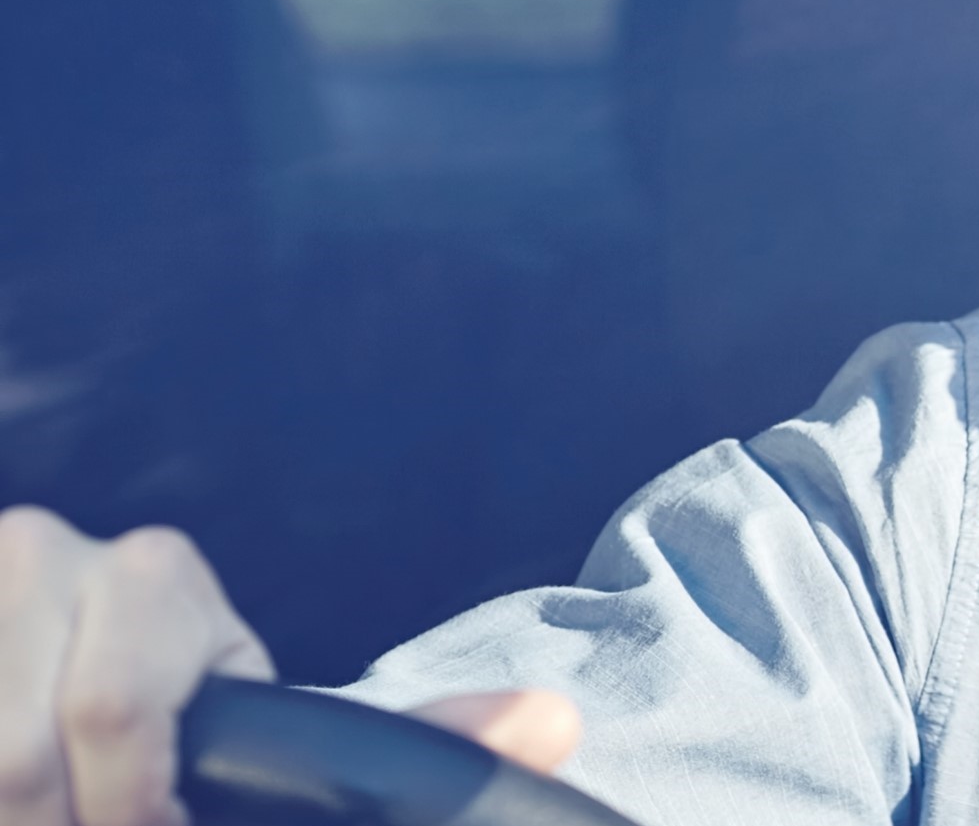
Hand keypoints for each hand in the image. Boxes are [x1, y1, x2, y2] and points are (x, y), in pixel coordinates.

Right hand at [0, 506, 580, 825]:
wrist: (69, 705)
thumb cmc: (180, 732)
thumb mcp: (274, 731)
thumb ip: (399, 739)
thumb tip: (553, 725)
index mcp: (152, 575)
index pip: (120, 711)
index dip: (136, 813)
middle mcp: (47, 554)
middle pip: (26, 752)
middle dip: (76, 823)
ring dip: (26, 813)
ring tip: (64, 825)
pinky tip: (27, 809)